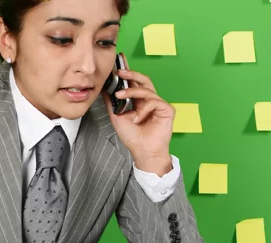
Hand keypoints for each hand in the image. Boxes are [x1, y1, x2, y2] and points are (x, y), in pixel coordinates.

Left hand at [103, 53, 174, 173]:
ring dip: (131, 91)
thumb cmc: (133, 137)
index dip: (127, 73)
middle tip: (119, 72)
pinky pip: (154, 101)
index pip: (133, 83)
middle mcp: (149, 100)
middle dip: (131, 74)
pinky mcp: (167, 109)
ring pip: (146, 89)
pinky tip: (138, 117)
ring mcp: (158, 104)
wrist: (142, 151)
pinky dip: (144, 108)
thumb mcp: (116, 117)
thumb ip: (111, 103)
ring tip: (120, 96)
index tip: (118, 62)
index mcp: (138, 101)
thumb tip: (103, 89)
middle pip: (143, 80)